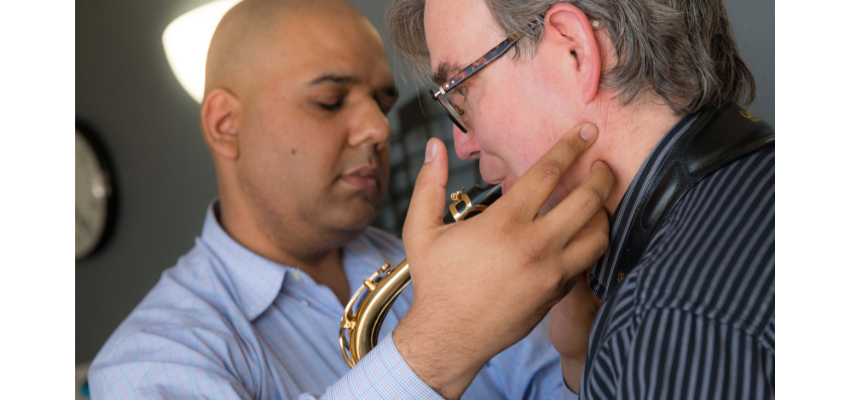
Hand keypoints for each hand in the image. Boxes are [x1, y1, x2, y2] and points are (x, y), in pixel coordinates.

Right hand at [393, 124, 613, 399]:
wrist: (448, 338)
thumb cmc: (435, 282)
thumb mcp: (420, 230)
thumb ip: (429, 185)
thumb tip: (434, 146)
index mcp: (504, 223)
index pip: (549, 173)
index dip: (571, 146)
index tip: (587, 131)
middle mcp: (534, 246)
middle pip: (587, 201)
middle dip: (602, 176)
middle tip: (603, 165)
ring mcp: (551, 273)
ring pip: (599, 235)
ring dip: (604, 212)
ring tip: (598, 201)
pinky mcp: (557, 293)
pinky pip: (587, 262)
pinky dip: (591, 243)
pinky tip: (583, 233)